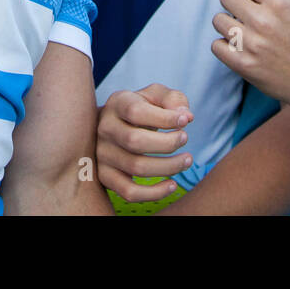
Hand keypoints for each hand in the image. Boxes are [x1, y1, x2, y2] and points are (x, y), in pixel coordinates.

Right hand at [95, 83, 193, 201]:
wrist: (117, 125)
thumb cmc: (143, 108)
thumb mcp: (156, 95)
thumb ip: (173, 100)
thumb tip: (186, 116)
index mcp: (117, 103)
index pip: (137, 112)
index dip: (164, 118)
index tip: (185, 121)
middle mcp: (105, 128)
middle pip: (135, 141)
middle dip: (167, 143)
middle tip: (185, 139)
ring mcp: (102, 154)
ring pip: (136, 167)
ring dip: (168, 167)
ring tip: (186, 160)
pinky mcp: (105, 176)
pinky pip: (129, 192)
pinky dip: (154, 193)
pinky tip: (172, 184)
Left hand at [211, 0, 289, 111]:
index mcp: (280, 2)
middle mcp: (265, 21)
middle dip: (236, 1)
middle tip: (250, 13)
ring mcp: (252, 45)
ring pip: (218, 20)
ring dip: (229, 23)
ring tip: (247, 30)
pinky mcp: (243, 65)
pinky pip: (216, 45)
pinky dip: (226, 45)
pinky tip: (242, 47)